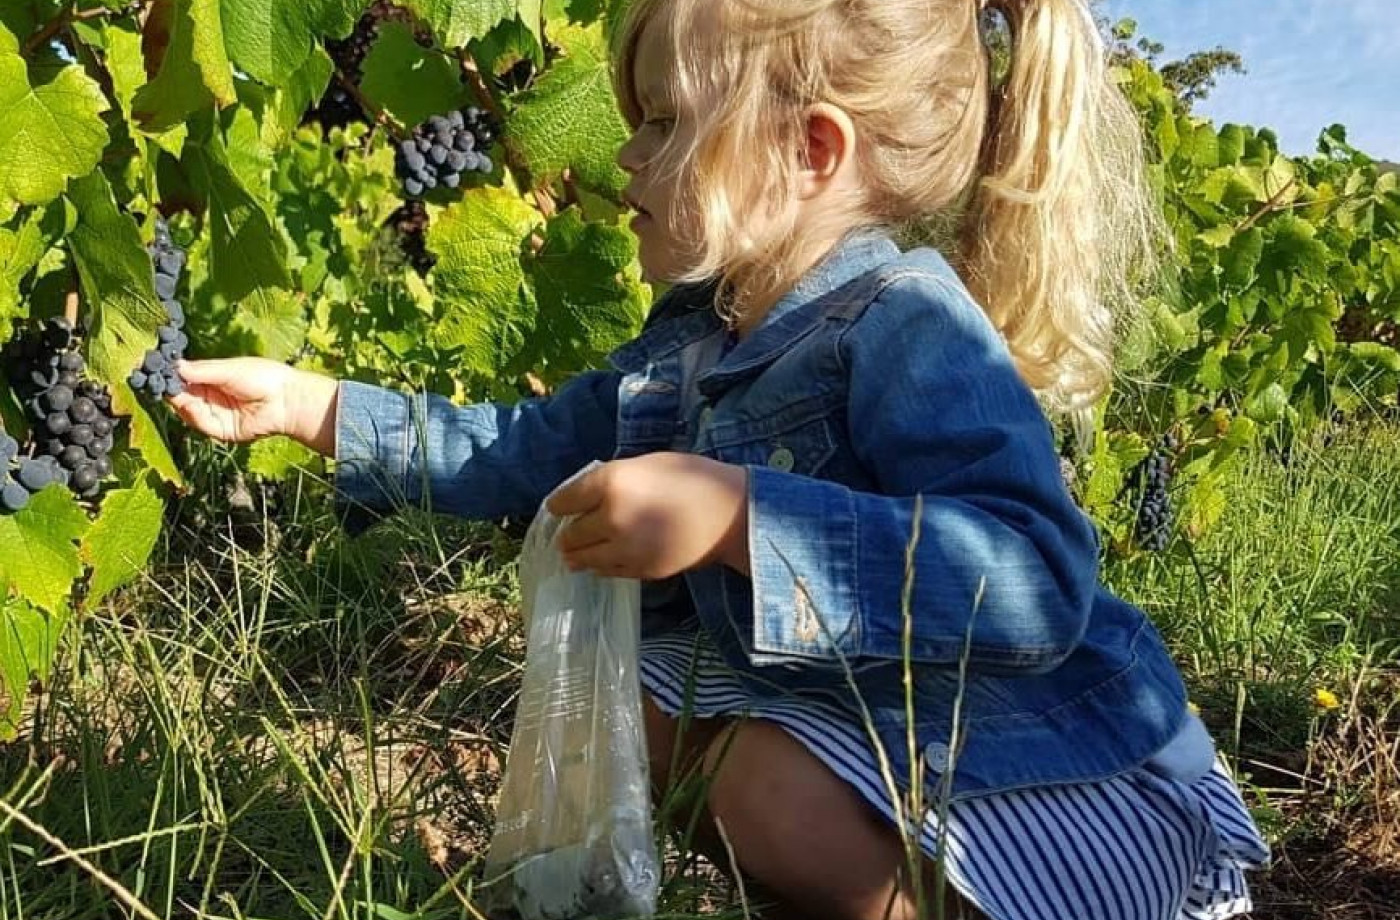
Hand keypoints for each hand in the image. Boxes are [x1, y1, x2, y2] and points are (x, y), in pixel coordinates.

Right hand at [167, 358, 339, 454]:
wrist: (286, 400)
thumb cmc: (263, 378)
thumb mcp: (229, 369)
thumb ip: (201, 370)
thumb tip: (173, 365)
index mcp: (212, 378)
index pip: (183, 377)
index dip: (168, 373)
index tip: (151, 366)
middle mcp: (210, 397)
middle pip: (180, 394)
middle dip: (168, 388)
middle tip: (154, 380)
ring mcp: (215, 414)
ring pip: (186, 410)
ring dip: (178, 401)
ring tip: (173, 391)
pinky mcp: (221, 430)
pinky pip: (200, 424)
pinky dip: (192, 415)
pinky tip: (188, 404)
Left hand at [546, 453, 749, 579]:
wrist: (729, 513)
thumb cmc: (691, 478)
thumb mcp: (646, 463)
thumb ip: (612, 479)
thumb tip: (585, 498)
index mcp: (611, 482)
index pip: (563, 501)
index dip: (559, 504)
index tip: (559, 507)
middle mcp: (611, 516)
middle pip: (570, 534)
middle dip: (568, 532)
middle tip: (569, 532)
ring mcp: (624, 548)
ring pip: (583, 559)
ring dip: (578, 554)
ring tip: (575, 553)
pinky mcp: (639, 570)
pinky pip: (607, 571)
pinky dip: (601, 565)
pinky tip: (604, 559)